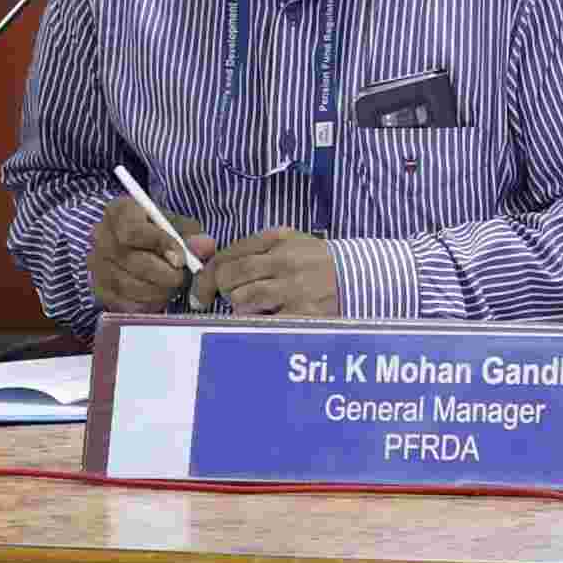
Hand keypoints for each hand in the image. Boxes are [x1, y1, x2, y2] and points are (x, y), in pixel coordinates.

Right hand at [90, 196, 202, 314]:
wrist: (138, 247)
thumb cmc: (159, 232)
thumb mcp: (177, 225)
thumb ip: (192, 235)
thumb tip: (205, 246)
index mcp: (118, 212)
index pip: (131, 230)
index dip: (158, 245)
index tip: (180, 259)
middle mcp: (101, 236)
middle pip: (130, 260)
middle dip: (163, 274)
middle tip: (181, 278)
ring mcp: (96, 264)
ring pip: (127, 285)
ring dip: (158, 291)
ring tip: (173, 286)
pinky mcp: (100, 289)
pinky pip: (124, 304)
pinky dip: (147, 304)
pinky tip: (159, 296)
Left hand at [203, 229, 346, 319]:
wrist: (360, 279)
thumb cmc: (317, 264)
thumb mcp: (290, 244)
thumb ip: (255, 250)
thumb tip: (208, 264)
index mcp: (279, 239)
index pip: (229, 255)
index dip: (208, 276)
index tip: (203, 292)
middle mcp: (285, 260)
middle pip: (230, 276)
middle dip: (224, 291)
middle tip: (233, 298)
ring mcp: (294, 287)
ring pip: (242, 299)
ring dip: (242, 307)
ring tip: (259, 307)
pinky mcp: (303, 313)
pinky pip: (262, 322)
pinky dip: (258, 323)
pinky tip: (268, 319)